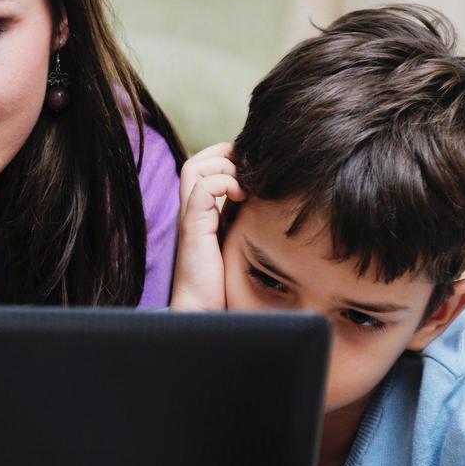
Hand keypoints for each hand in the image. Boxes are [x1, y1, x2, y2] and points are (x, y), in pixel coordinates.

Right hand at [169, 142, 241, 311]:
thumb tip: (274, 203)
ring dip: (223, 166)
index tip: (253, 169)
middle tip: (250, 169)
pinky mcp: (193, 227)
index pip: (205, 167)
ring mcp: (190, 217)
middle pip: (197, 161)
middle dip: (224, 154)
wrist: (205, 311)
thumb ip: (246, 222)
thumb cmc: (225, 284)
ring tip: (245, 183)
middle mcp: (192, 210)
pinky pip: (202, 189)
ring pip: (194, 167)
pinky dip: (223, 183)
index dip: (226, 159)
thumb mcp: (239, 243)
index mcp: (202, 212)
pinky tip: (241, 197)